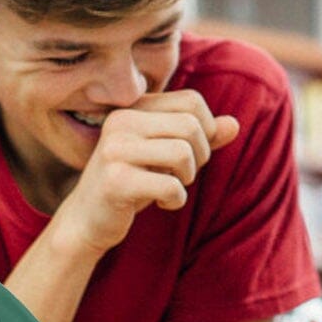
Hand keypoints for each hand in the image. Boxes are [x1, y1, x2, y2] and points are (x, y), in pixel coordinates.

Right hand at [55, 89, 239, 254]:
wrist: (87, 220)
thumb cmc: (133, 183)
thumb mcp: (167, 155)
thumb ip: (200, 138)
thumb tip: (234, 124)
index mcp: (134, 109)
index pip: (192, 101)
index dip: (205, 129)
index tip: (191, 152)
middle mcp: (121, 122)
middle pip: (191, 126)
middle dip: (200, 155)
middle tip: (182, 175)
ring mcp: (115, 150)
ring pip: (183, 153)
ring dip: (187, 178)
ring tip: (172, 187)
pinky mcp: (115, 181)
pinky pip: (171, 186)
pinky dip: (176, 199)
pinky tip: (162, 203)